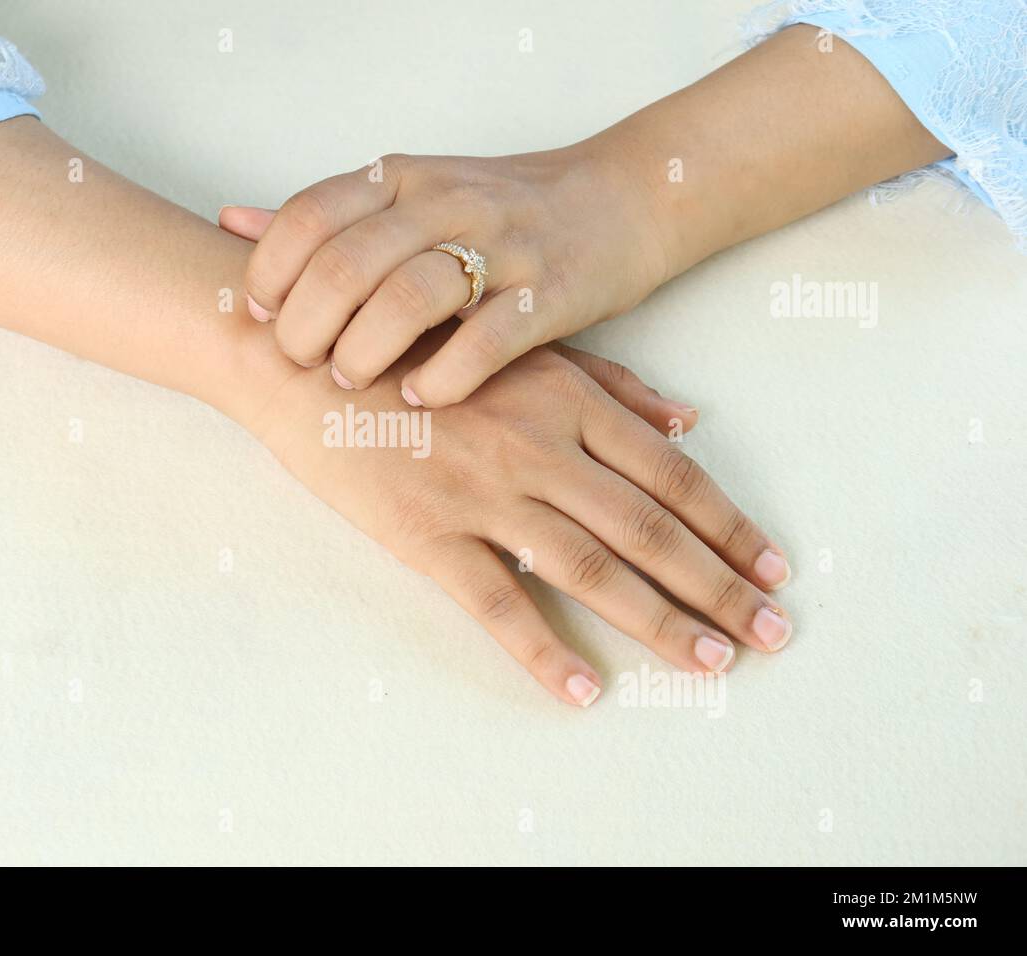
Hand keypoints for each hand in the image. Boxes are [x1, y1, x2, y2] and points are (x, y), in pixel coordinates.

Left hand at [220, 144, 668, 407]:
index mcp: (401, 180)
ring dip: (365, 349)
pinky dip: (443, 376)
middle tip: (302, 361)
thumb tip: (229, 222)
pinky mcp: (549, 294)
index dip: (271, 271)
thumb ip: (325, 216)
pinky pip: (485, 341)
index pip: (310, 216)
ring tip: (351, 379)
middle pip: (348, 263)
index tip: (264, 315)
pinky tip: (419, 395)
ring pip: (410, 298)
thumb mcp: (407, 194)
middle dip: (307, 325)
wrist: (620, 199)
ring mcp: (501, 247)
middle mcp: (445, 204)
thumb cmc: (499, 209)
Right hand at [254, 330, 791, 706]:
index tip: (775, 570)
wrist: (306, 359)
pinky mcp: (428, 534)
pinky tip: (581, 689)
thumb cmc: (416, 347)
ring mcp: (485, 495)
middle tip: (772, 635)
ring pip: (590, 568)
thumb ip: (610, 385)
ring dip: (659, 620)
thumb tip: (689, 419)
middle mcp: (540, 449)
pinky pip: (496, 602)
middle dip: (719, 587)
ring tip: (710, 662)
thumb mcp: (521, 350)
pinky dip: (540, 650)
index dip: (731, 527)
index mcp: (567, 400)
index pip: (672, 477)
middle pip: (648, 530)